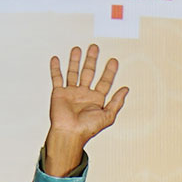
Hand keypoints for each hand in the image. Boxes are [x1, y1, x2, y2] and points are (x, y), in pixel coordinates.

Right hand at [41, 43, 128, 176]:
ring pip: (73, 72)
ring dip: (75, 61)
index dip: (110, 71)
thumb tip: (125, 89)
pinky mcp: (59, 94)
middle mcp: (83, 94)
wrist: (69, 133)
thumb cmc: (87, 128)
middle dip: (92, 60)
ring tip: (77, 49)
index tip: (113, 61)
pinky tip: (56, 59)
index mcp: (96, 99)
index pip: (104, 81)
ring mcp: (71, 93)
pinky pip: (57, 78)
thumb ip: (117, 102)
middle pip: (88, 72)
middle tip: (95, 48)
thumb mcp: (108, 116)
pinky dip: (55, 68)